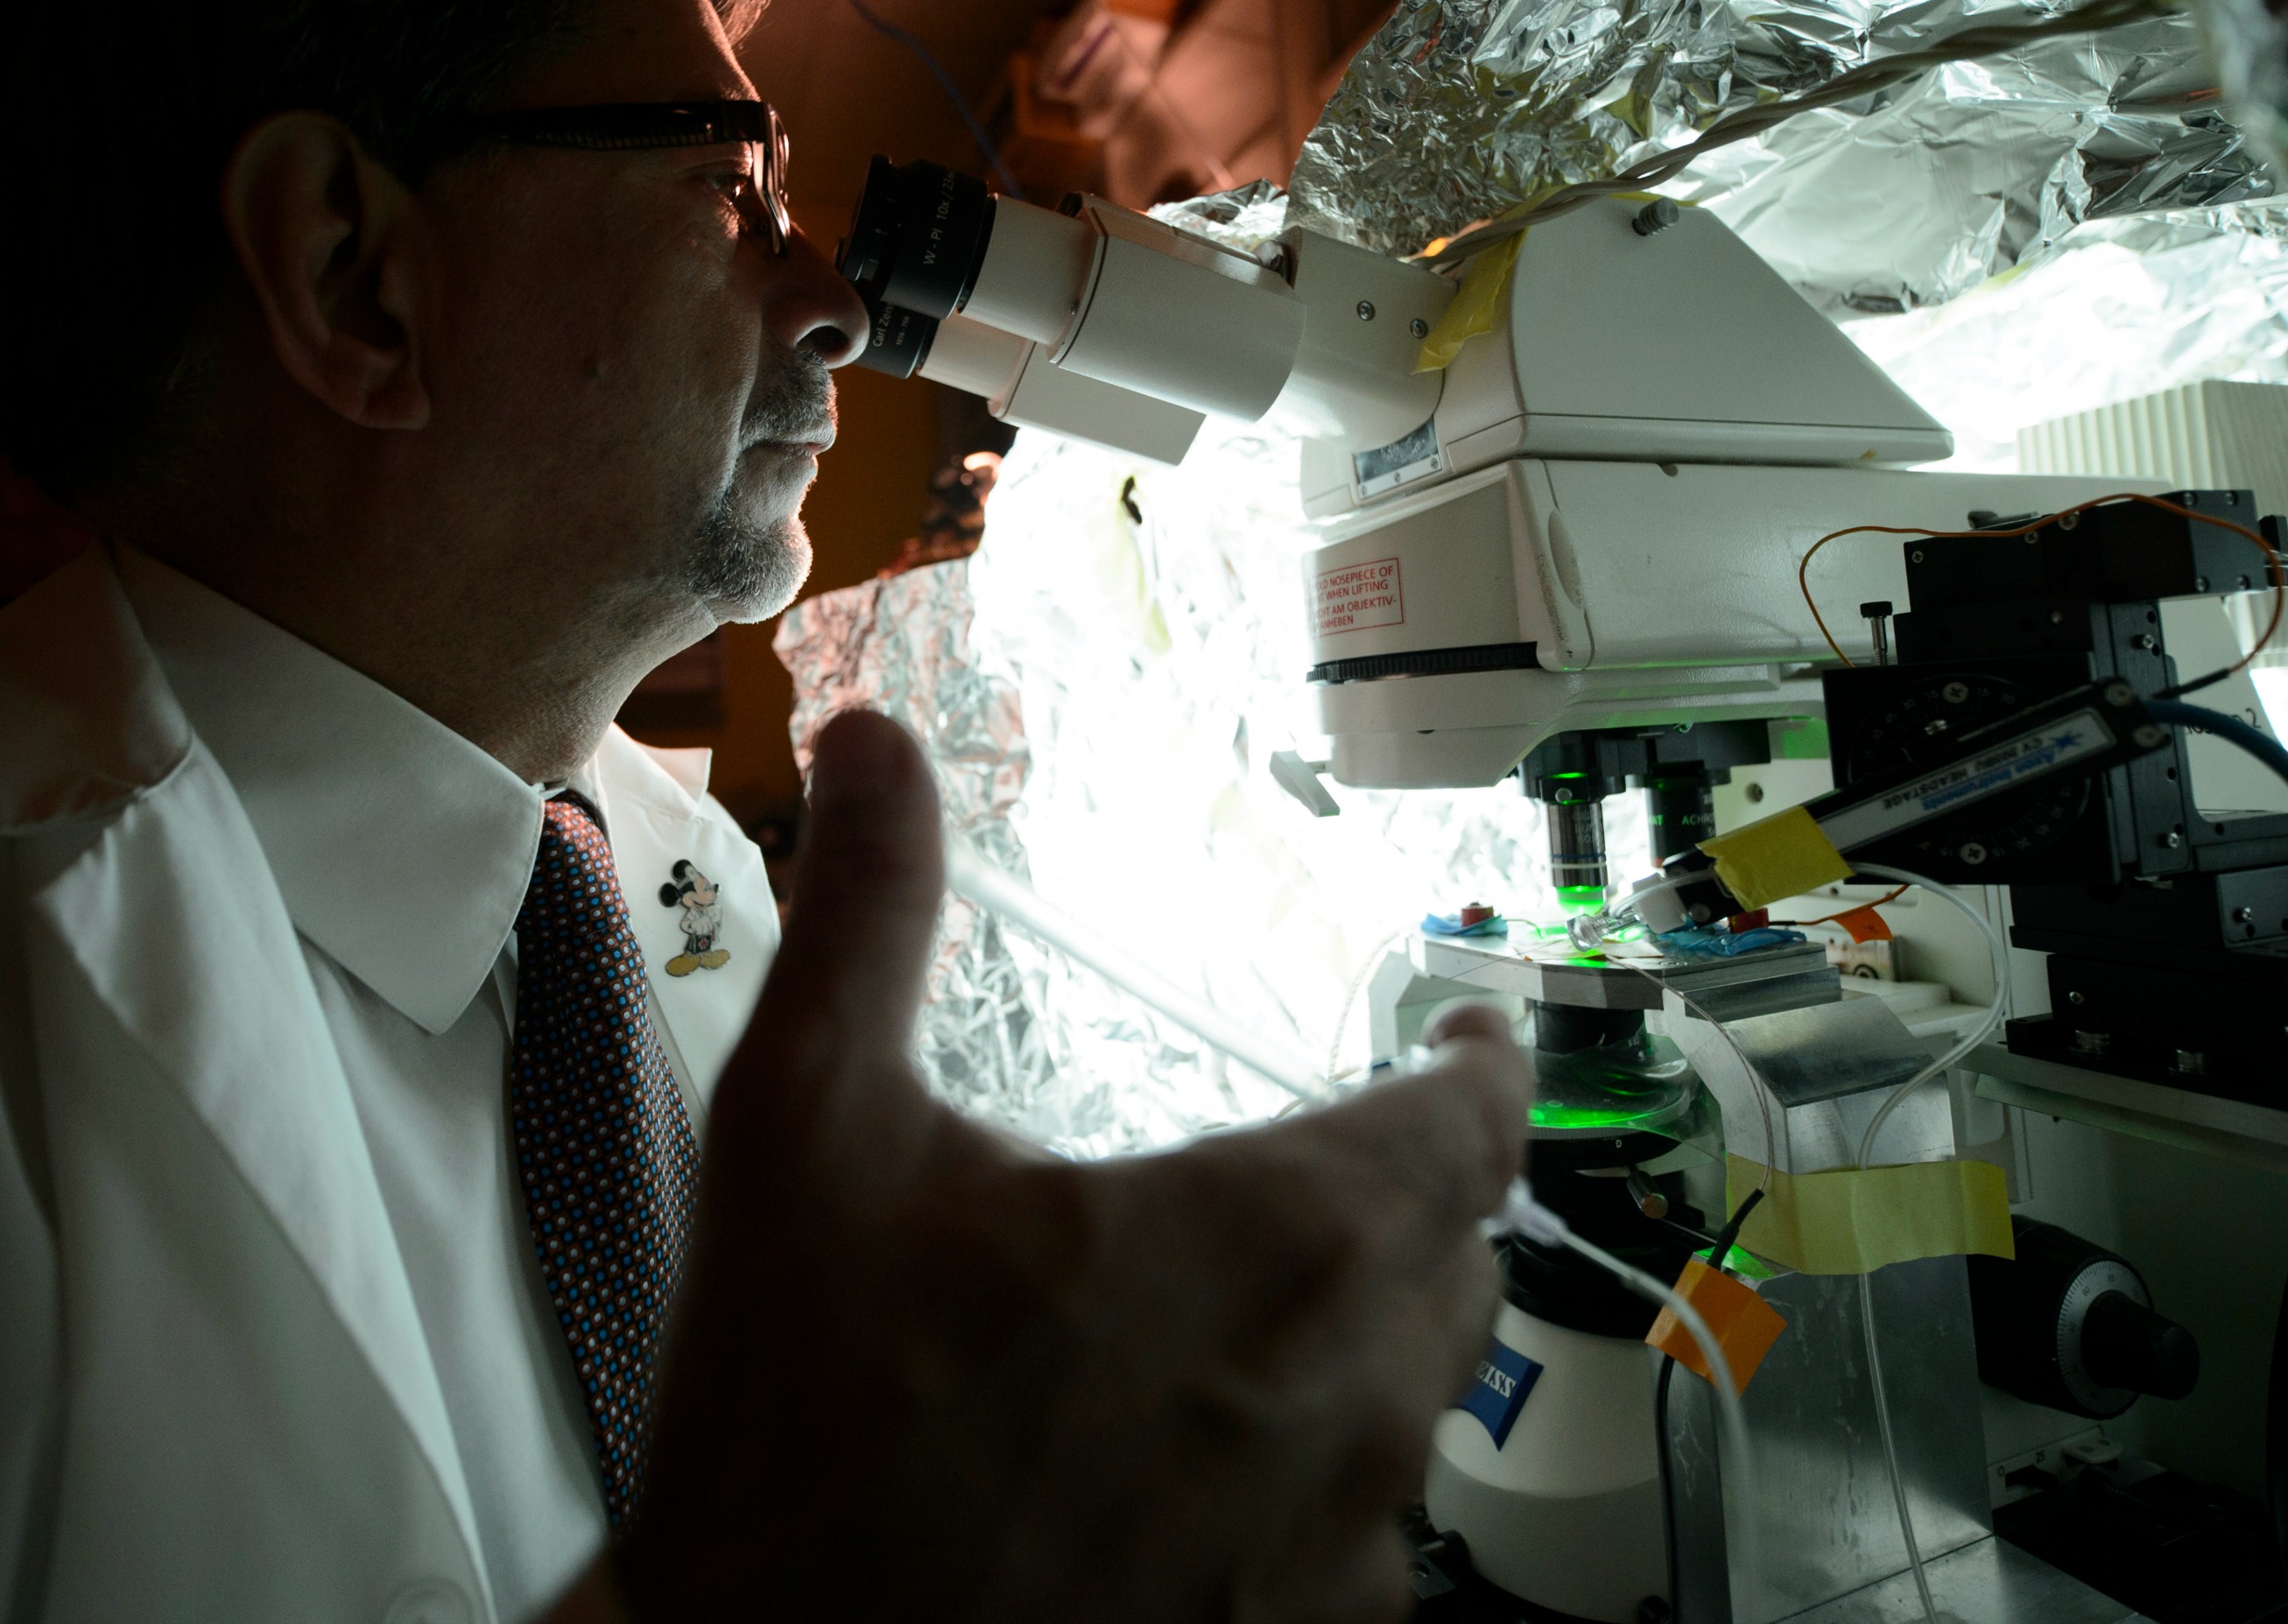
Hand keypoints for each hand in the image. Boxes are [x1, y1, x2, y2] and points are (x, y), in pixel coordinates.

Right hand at [608, 710, 1530, 1622]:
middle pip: (1463, 1260)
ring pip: (1426, 1405)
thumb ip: (865, 916)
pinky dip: (1328, 1478)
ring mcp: (1338, 1553)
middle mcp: (1352, 1399)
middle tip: (1359, 1153)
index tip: (1477, 1033)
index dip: (1487, 1067)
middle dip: (1425, 1193)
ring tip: (1284, 1300)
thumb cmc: (800, 1422)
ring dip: (1379, 1334)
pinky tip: (1222, 1467)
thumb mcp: (807, 1127)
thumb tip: (871, 744)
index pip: (1477, 1128)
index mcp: (1279, 1241)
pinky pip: (1372, 1545)